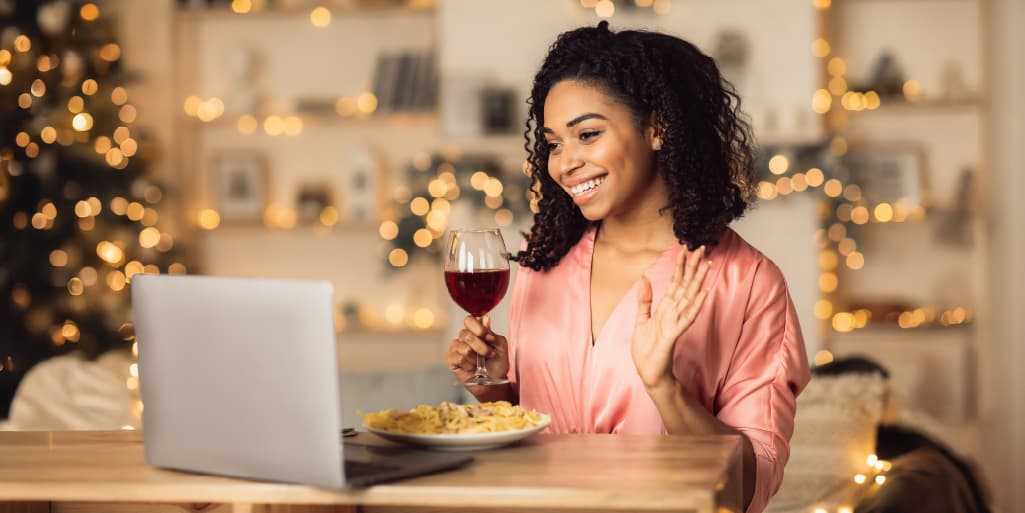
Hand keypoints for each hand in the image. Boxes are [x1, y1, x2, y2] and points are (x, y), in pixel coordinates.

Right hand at [445, 314, 509, 384]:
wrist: (494, 383)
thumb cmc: (497, 365)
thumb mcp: (502, 348)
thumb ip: (494, 333)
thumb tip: (485, 319)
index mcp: (475, 330)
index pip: (469, 320)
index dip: (478, 328)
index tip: (488, 337)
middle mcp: (464, 337)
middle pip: (467, 335)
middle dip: (482, 347)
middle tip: (489, 354)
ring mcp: (456, 347)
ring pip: (464, 348)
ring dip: (476, 359)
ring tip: (480, 363)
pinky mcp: (451, 359)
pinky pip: (459, 358)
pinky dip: (469, 365)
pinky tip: (471, 367)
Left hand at [632, 245, 709, 389]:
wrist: (649, 373)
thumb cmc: (647, 349)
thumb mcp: (641, 320)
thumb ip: (645, 299)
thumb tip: (643, 278)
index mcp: (665, 308)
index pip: (675, 282)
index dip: (680, 266)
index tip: (685, 248)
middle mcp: (673, 312)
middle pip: (685, 286)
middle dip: (693, 268)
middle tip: (702, 248)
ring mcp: (675, 323)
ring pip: (689, 298)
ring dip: (698, 282)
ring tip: (707, 265)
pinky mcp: (673, 335)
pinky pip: (686, 318)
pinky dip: (694, 306)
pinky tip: (703, 295)